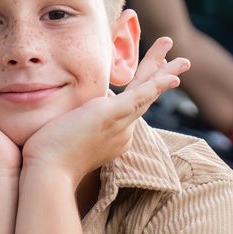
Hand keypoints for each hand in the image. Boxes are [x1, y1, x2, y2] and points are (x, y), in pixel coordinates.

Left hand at [18, 37, 189, 182]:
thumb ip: (71, 124)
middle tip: (182, 62)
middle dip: (163, 76)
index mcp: (113, 136)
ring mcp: (120, 125)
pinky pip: (140, 96)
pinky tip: (172, 77)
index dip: (141, 87)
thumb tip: (64, 115)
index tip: (147, 75)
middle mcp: (122, 131)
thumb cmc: (47, 159)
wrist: (47, 173)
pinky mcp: (111, 115)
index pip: (130, 105)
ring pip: (148, 94)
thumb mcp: (64, 136)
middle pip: (147, 98)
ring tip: (185, 60)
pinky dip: (157, 84)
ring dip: (165, 73)